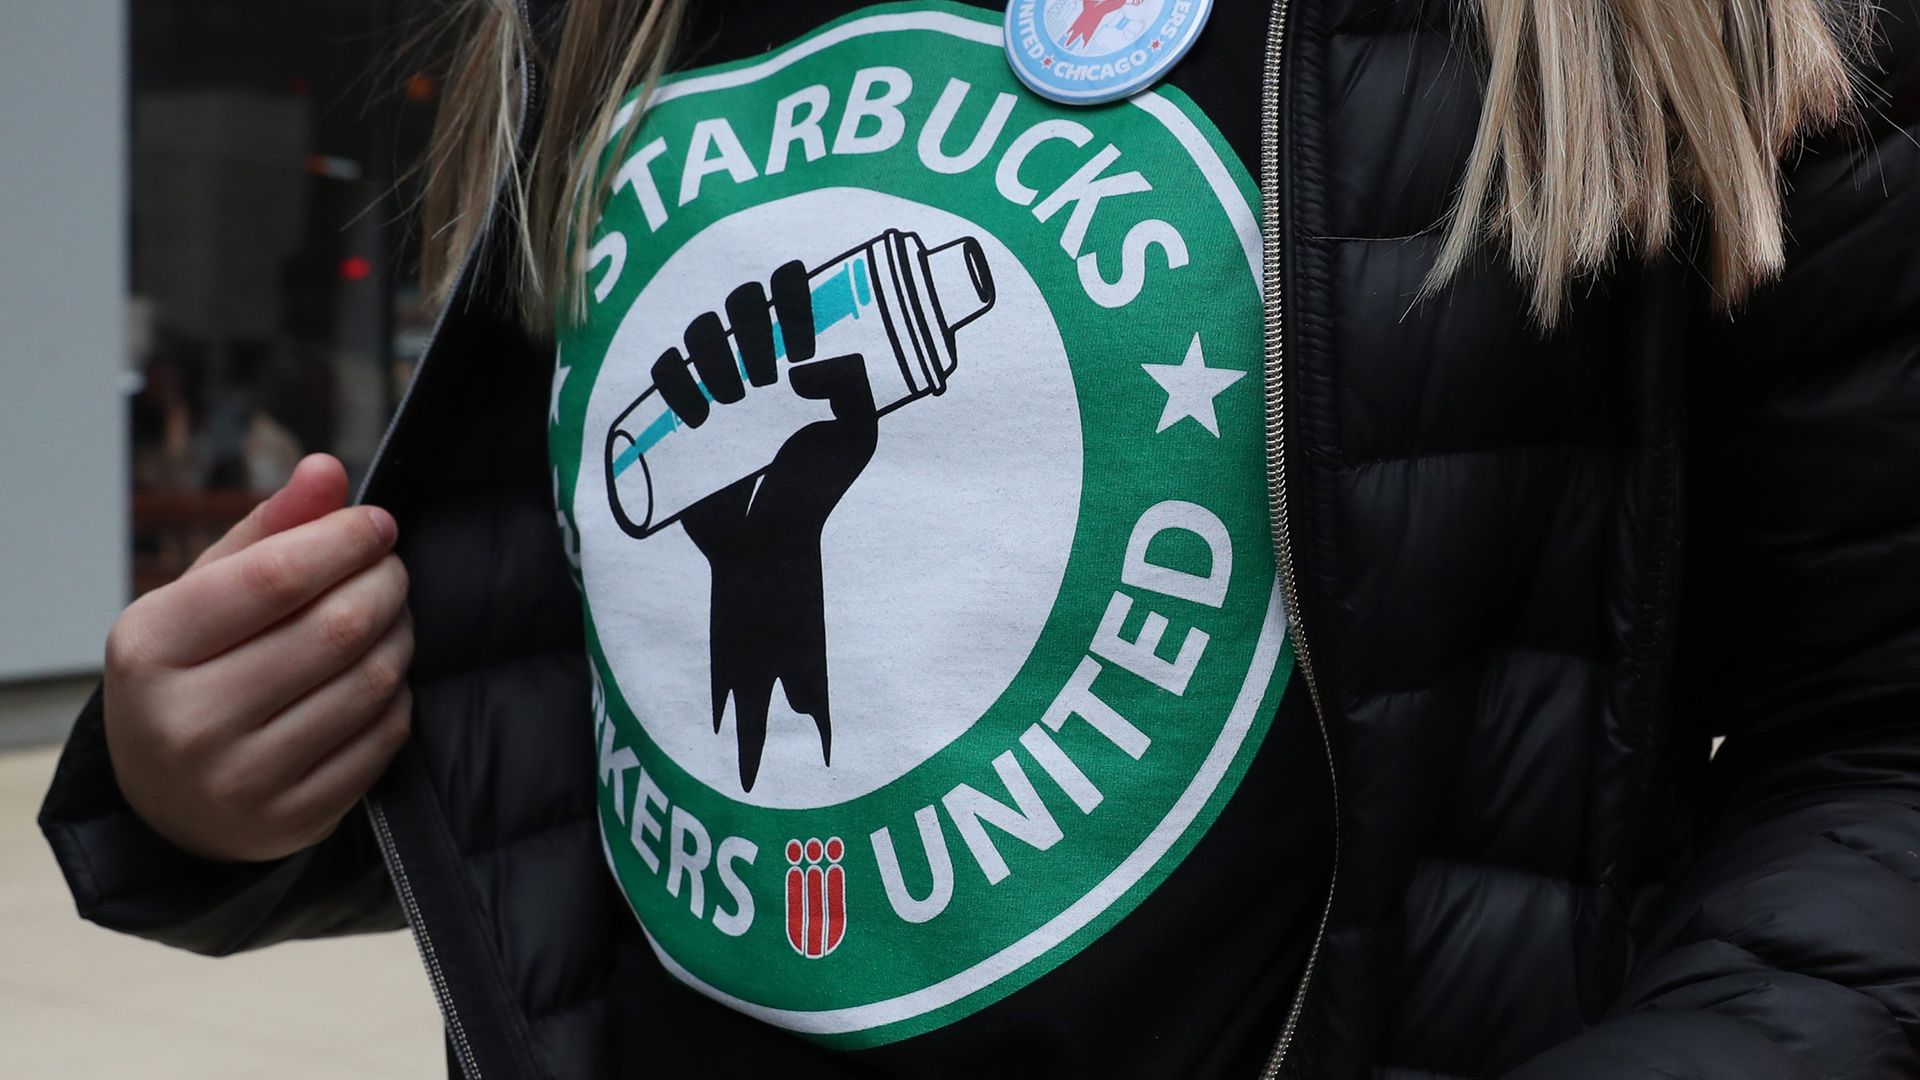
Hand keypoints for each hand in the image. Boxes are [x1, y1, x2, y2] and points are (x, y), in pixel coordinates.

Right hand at [103, 454, 413, 862]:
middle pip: (337, 628)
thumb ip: (268, 530)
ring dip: (401, 635)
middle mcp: (188, 720)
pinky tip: (380, 676)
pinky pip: (383, 738)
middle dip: (384, 583)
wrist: (166, 800)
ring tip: (390, 616)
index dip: (344, 539)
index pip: (276, 576)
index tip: (378, 523)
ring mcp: (241, 780)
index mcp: (151, 647)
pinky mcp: (292, 821)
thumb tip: (327, 469)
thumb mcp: (204, 596)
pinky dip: (397, 695)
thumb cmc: (192, 671)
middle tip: (391, 569)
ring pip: (371, 681)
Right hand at [654, 261, 878, 791]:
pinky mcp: (678, 415)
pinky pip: (664, 373)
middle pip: (740, 306)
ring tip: (739, 398)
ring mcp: (713, 386)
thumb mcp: (855, 439)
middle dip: (751, 323)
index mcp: (796, 359)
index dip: (791, 288)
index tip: (800, 311)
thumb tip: (801, 369)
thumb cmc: (816, 488)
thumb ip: (856, 391)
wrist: (770, 544)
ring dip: (717, 350)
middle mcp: (753, 362)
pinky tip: (701, 412)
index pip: (789, 299)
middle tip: (768, 370)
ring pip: (701, 333)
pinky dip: (675, 379)